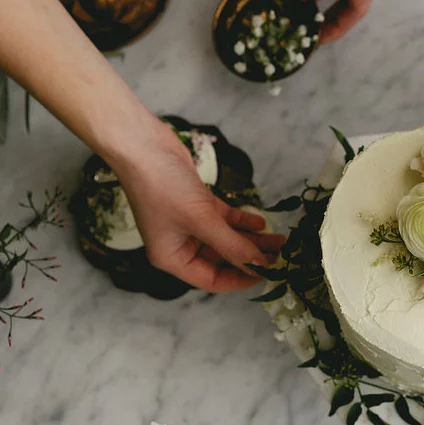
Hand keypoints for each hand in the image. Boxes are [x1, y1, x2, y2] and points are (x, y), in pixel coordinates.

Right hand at [111, 126, 285, 291]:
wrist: (143, 144)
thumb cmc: (161, 185)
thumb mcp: (201, 220)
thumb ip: (232, 245)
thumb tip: (260, 266)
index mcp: (172, 257)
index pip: (211, 280)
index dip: (240, 279)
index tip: (268, 275)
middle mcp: (179, 244)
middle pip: (221, 259)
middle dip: (250, 257)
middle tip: (280, 255)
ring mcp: (188, 223)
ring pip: (225, 238)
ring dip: (250, 239)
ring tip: (278, 238)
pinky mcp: (196, 203)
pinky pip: (223, 220)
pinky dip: (241, 221)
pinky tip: (261, 222)